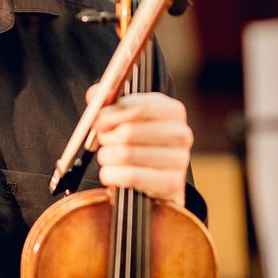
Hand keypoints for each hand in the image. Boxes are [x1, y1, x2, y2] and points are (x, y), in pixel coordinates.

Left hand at [92, 90, 191, 205]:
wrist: (155, 176)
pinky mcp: (171, 183)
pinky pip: (131, 176)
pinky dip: (112, 175)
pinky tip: (110, 173)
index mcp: (173, 110)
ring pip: (126, 154)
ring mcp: (179, 160)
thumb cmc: (137, 140)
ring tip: (107, 156)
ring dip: (107, 156)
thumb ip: (108, 100)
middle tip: (103, 140)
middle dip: (107, 136)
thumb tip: (95, 94)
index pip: (138, 106)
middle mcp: (181, 134)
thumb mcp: (125, 115)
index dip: (111, 113)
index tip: (97, 120)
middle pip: (128, 131)